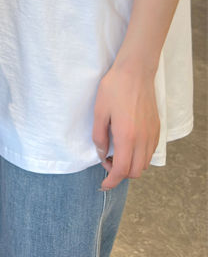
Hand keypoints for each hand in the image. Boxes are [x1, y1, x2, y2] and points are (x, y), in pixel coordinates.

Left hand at [92, 59, 159, 190]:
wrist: (135, 73)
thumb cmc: (114, 89)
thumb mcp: (99, 111)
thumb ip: (99, 135)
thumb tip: (101, 153)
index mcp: (126, 136)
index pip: (121, 170)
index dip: (111, 181)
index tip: (103, 184)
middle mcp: (142, 139)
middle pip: (135, 172)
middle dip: (120, 174)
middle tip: (106, 161)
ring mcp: (152, 135)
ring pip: (144, 164)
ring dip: (130, 165)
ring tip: (115, 152)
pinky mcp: (157, 129)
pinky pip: (150, 152)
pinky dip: (140, 156)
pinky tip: (128, 144)